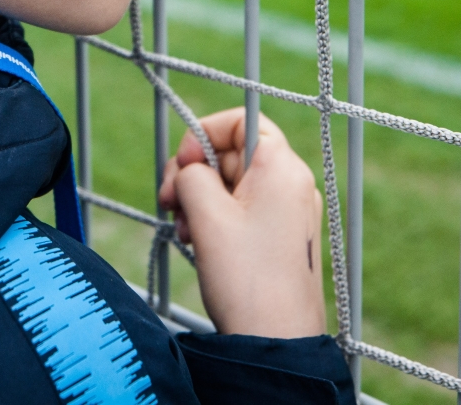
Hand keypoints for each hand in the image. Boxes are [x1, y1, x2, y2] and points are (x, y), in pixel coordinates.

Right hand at [157, 107, 325, 337]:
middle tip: (168, 202)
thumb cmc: (246, 277)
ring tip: (183, 230)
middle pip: (232, 152)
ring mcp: (289, 211)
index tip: (182, 163)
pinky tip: (197, 241)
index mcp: (281, 167)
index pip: (242, 119)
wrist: (276, 341)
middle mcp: (292, 182)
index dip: (204, 132)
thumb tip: (190, 169)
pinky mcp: (281, 237)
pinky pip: (243, 210)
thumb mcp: (206, 215)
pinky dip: (215, 218)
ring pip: (233, 183)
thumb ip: (191, 174)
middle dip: (194, 172)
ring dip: (200, 199)